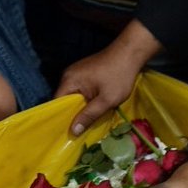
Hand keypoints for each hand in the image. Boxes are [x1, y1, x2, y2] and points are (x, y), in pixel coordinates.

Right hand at [54, 19, 161, 135]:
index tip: (66, 133)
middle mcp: (68, 75)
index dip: (61, 119)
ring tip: (85, 122)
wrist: (130, 53)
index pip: (57, 103)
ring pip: (73, 96)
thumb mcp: (106, 100)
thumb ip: (89, 115)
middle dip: (71, 115)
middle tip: (78, 132)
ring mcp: (76, 73)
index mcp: (69, 80)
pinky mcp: (84, 73)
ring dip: (80, 107)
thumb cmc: (118, 76)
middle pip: (64, 100)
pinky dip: (84, 100)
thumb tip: (73, 131)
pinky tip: (92, 108)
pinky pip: (79, 90)